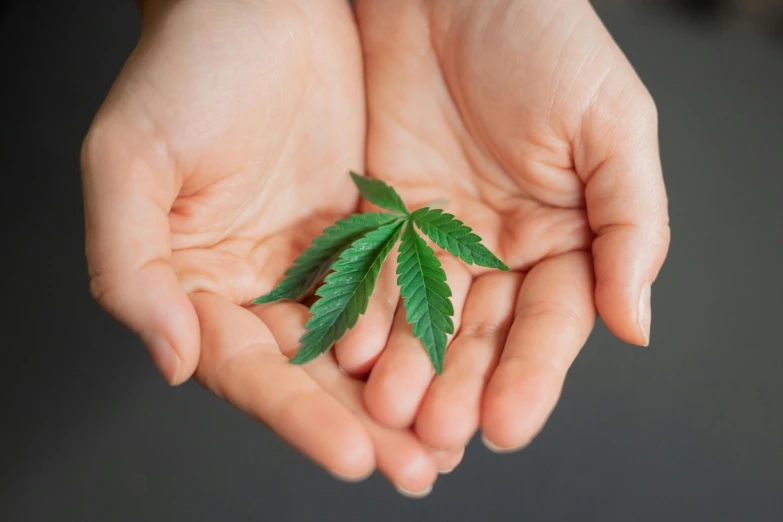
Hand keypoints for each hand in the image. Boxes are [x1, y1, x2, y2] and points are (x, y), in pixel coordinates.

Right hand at [82, 0, 457, 491]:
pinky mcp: (370, 226)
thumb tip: (171, 361)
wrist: (262, 3)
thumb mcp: (130, 162)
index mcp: (200, 283)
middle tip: (415, 469)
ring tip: (446, 443)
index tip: (352, 453)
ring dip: (404, 394)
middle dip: (362, 425)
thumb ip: (130, 268)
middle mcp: (262, 282)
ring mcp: (320, 257)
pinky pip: (401, 287)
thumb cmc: (186, 69)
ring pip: (364, 343)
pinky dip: (426, 330)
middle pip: (312, 374)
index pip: (248, 370)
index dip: (296, 416)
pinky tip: (460, 366)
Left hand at [337, 0, 669, 450]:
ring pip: (424, 316)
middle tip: (439, 430)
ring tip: (391, 409)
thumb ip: (632, 226)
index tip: (507, 422)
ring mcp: (438, 235)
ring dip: (409, 365)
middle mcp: (499, 247)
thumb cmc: (543, 37)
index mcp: (566, 236)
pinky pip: (373, 273)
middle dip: (461, 384)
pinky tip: (354, 351)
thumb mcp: (610, 124)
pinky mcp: (382, 215)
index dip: (531, 375)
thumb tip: (635, 325)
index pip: (552, 322)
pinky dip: (366, 313)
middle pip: (483, 332)